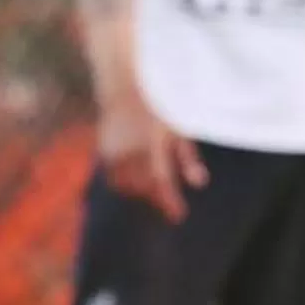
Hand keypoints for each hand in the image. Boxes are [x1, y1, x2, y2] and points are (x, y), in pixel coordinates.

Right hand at [99, 98, 207, 222]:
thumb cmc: (160, 107)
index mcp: (152, 141)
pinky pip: (115, 179)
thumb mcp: (179, 128)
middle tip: (170, 202)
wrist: (124, 88)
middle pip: (144, 186)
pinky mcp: (103, 153)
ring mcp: (114, 151)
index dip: (170, 201)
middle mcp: (130, 148)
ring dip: (142, 192)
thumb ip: (188, 157)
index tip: (179, 216)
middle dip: (157, 197)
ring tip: (154, 191)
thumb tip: (200, 184)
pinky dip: (126, 185)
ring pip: (128, 186)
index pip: (161, 179)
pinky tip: (137, 182)